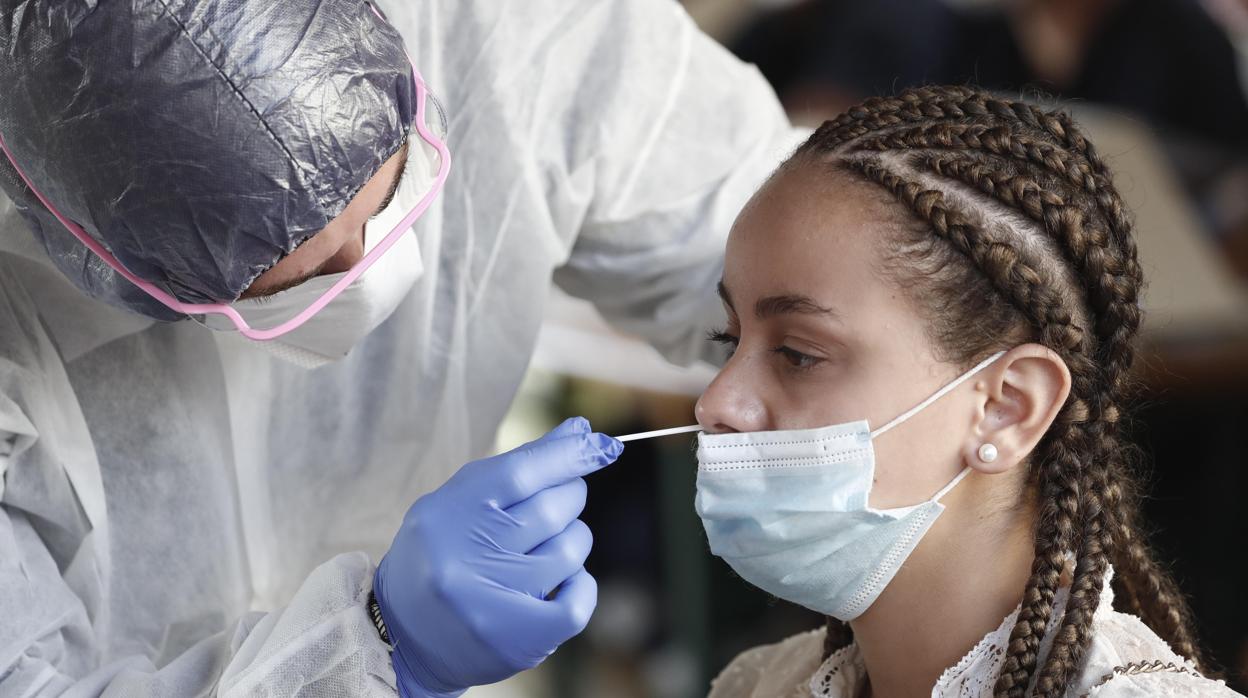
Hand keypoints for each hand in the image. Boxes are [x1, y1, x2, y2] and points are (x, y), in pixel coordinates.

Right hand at [374, 417, 623, 696]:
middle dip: (570, 497)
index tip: (603, 445)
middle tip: (558, 502)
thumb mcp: (464, 499)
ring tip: (545, 548)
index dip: (571, 454)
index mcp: (451, 512)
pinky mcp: (517, 639)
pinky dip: (582, 585)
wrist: (403, 637)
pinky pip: (578, 601)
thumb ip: (522, 463)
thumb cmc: (442, 553)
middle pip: (554, 509)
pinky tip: (564, 581)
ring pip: (570, 550)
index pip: (523, 471)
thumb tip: (581, 431)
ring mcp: (493, 601)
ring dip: (572, 541)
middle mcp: (468, 556)